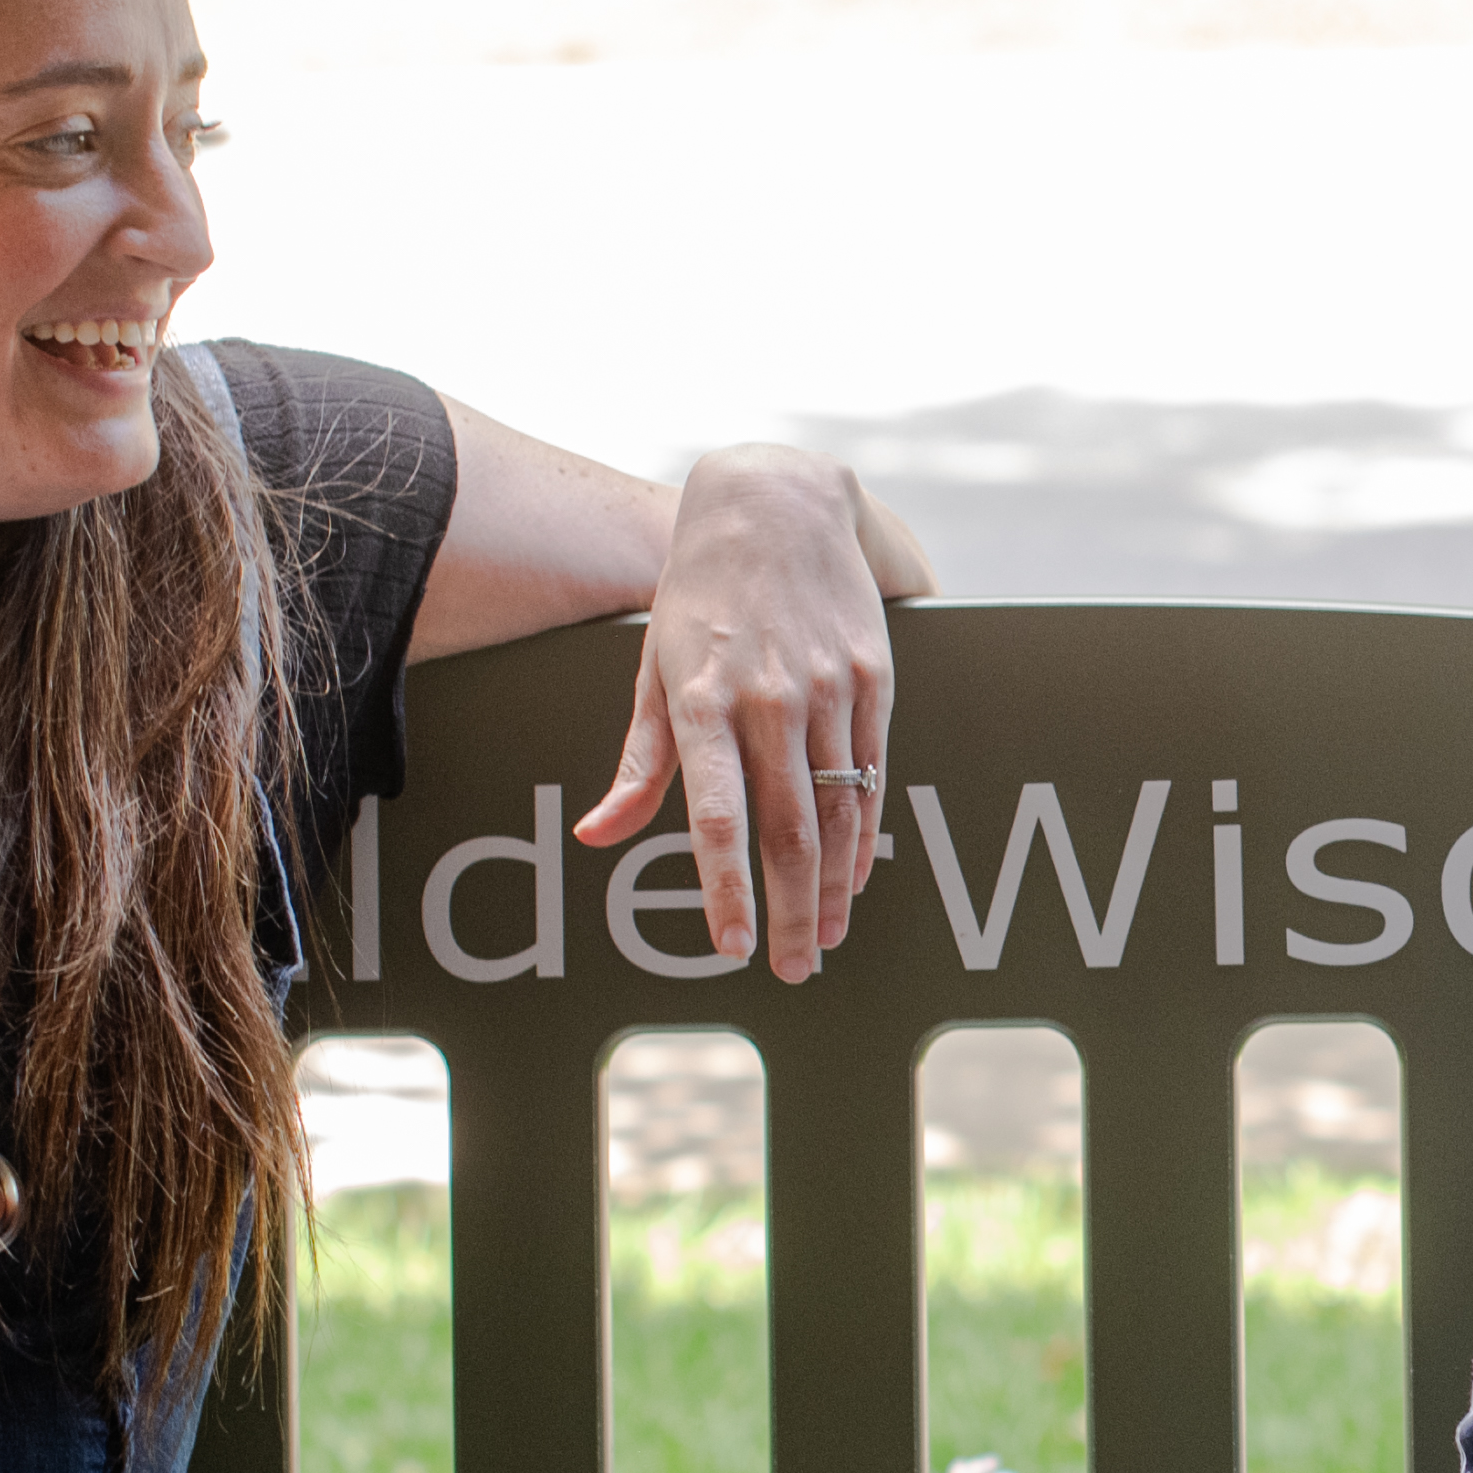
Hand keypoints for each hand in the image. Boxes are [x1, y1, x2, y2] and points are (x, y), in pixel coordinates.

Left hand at [572, 445, 900, 984]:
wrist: (776, 504)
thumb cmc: (698, 595)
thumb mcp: (651, 667)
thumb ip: (637, 761)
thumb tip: (598, 835)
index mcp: (702, 700)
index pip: (718, 817)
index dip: (726, 890)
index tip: (733, 949)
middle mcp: (769, 698)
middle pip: (789, 829)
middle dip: (794, 910)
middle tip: (794, 969)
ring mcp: (829, 687)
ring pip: (840, 809)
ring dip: (838, 884)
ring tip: (828, 936)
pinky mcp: (874, 676)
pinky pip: (873, 771)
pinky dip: (865, 830)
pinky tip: (856, 871)